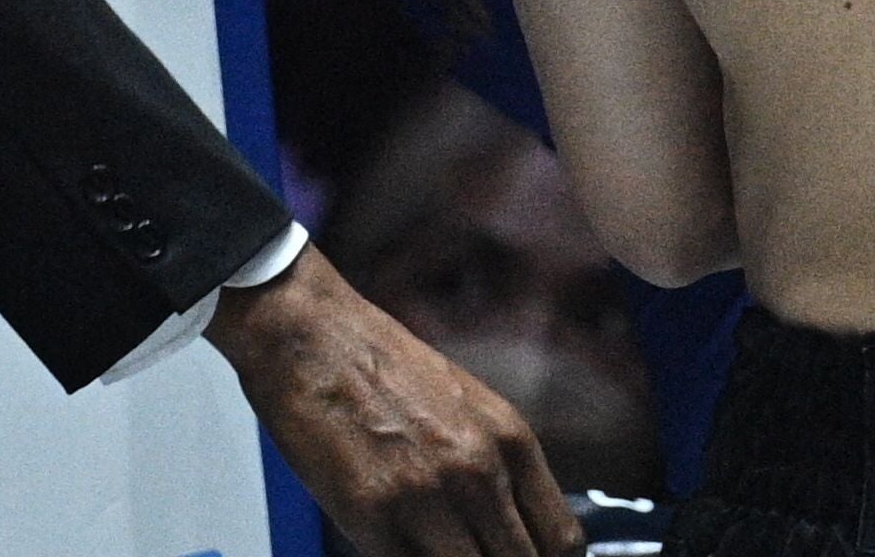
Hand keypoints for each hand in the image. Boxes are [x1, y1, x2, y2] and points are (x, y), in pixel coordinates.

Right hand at [210, 245, 579, 556]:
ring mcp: (426, 498)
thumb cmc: (385, 370)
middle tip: (477, 555)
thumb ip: (498, 469)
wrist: (314, 339)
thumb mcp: (470, 409)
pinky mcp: (372, 517)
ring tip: (437, 550)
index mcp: (511, 441)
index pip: (560, 540)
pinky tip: (402, 547)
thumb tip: (511, 529)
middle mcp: (479, 472)